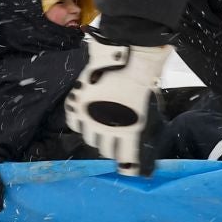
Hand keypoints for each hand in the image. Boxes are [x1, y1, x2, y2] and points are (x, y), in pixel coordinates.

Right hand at [66, 38, 170, 175]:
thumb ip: (138, 129)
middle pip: (106, 151)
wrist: (131, 54)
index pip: (127, 161)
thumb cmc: (145, 80)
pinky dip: (80, 121)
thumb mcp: (148, 110)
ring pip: (89, 138)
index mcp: (129, 132)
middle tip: (116, 141)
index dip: (129, 167)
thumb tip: (134, 141)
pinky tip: (87, 116)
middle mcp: (106, 128)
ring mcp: (89, 115)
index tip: (130, 168)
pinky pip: (73, 122)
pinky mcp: (77, 102)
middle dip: (112, 147)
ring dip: (97, 135)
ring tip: (102, 126)